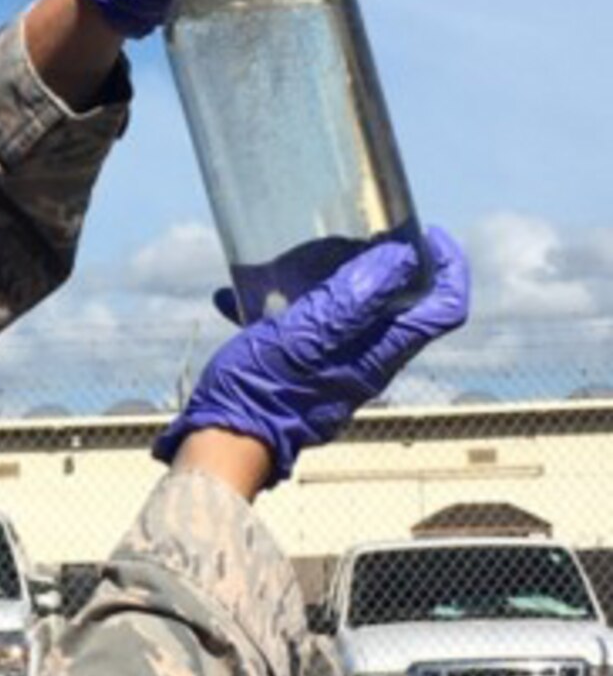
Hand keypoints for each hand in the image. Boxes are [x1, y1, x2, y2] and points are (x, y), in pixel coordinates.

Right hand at [154, 227, 469, 487]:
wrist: (226, 442)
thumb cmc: (265, 390)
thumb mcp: (308, 335)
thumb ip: (354, 299)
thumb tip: (403, 257)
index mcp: (380, 352)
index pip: (445, 307)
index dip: (448, 265)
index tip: (425, 233)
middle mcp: (367, 361)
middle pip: (401, 306)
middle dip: (383, 264)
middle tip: (354, 235)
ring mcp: (335, 369)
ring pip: (350, 315)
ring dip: (326, 282)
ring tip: (289, 260)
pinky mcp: (302, 374)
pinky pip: (302, 332)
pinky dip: (275, 308)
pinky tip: (234, 297)